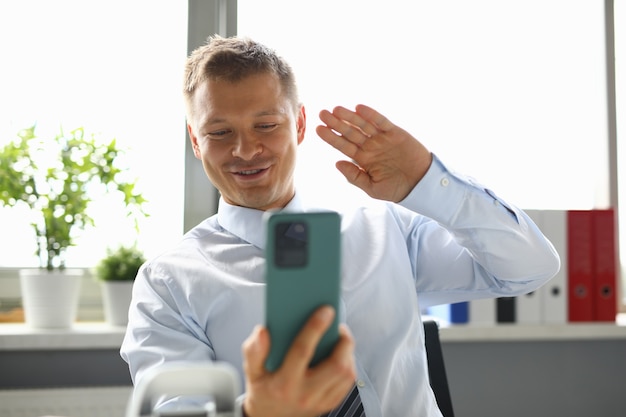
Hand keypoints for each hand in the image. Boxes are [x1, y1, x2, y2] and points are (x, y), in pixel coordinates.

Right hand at [241, 306, 355, 416]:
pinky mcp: (329, 403)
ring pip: (346, 374)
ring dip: (348, 352)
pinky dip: (348, 363)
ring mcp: (320, 401)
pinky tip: (341, 352)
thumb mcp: (251, 371)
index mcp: (283, 383)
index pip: (302, 351)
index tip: (325, 310)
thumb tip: (263, 331)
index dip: (315, 328)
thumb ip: (253, 351)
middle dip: (344, 341)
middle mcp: (304, 394)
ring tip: (340, 337)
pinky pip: (347, 382)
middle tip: (339, 325)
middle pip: (336, 366)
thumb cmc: (263, 389)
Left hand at [316, 104, 431, 201]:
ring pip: (363, 124)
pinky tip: (359, 108)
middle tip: (322, 114)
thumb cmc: (396, 189)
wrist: (420, 185)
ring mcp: (382, 139)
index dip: (331, 138)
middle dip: (336, 123)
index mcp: (363, 159)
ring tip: (336, 109)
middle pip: (350, 132)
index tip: (319, 129)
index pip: (343, 146)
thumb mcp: (372, 188)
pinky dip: (371, 115)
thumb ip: (354, 177)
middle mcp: (370, 147)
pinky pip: (381, 122)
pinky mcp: (395, 133)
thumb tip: (337, 163)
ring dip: (350, 116)